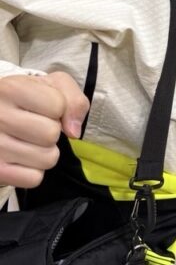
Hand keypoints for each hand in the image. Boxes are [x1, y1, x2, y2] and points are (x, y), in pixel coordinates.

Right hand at [0, 73, 88, 187]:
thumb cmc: (26, 101)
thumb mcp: (50, 86)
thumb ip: (73, 98)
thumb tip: (74, 132)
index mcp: (11, 88)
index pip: (58, 105)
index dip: (58, 109)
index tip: (41, 108)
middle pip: (51, 134)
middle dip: (51, 132)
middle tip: (33, 127)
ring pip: (47, 159)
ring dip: (44, 152)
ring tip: (27, 142)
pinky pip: (34, 179)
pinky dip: (33, 171)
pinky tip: (20, 158)